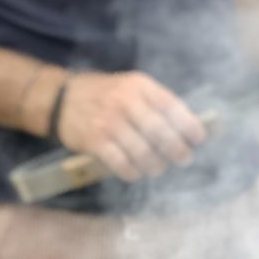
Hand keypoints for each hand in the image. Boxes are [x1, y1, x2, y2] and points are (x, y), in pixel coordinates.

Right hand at [55, 71, 206, 181]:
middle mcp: (125, 101)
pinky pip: (122, 164)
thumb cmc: (105, 96)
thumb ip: (158, 104)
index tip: (199, 140)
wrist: (59, 98)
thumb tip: (190, 130)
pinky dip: (133, 172)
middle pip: (162, 133)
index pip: (173, 108)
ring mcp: (109, 122)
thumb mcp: (132, 88)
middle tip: (183, 158)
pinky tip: (136, 172)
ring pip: (144, 153)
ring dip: (156, 165)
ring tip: (157, 167)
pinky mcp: (95, 141)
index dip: (191, 127)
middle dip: (178, 151)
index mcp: (140, 86)